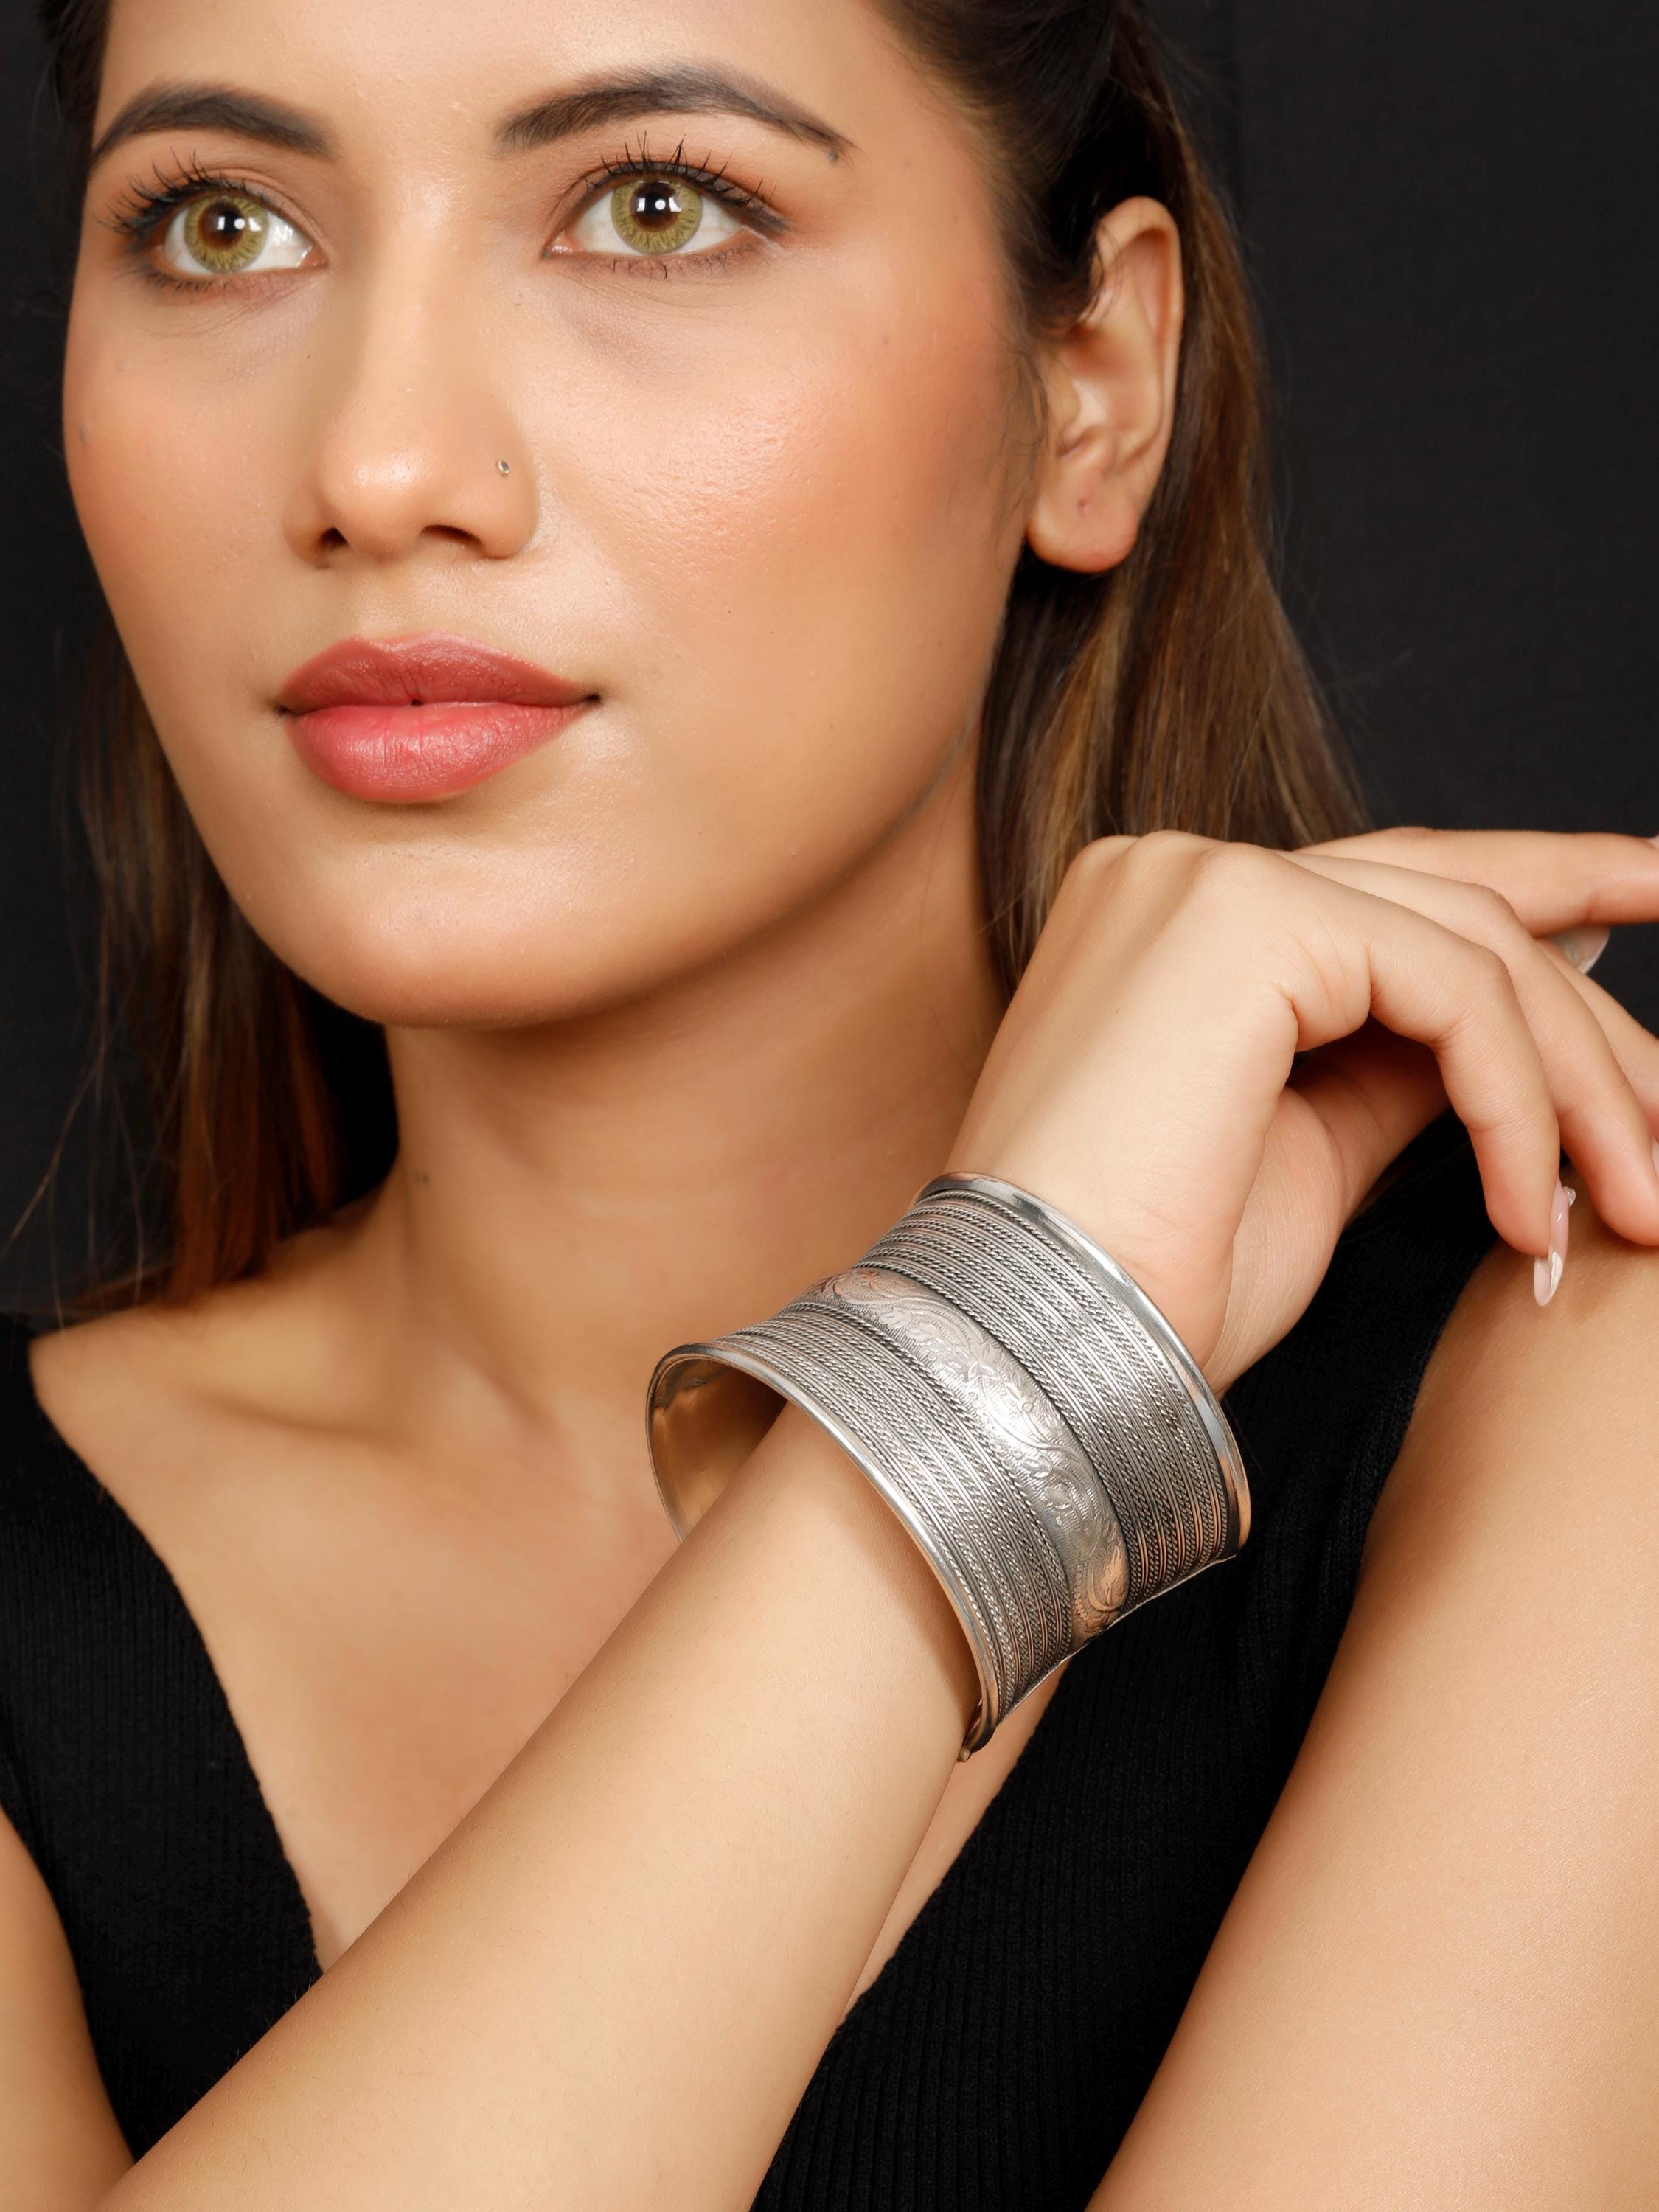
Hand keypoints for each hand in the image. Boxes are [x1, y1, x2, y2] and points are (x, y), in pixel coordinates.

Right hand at [948, 827, 1658, 1391]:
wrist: (1040, 1351)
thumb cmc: (1149, 1287)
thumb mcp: (1314, 1157)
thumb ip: (1406, 1065)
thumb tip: (1529, 1007)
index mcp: (1172, 921)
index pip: (1389, 886)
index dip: (1540, 884)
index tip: (1651, 899)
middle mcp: (1173, 872)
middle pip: (1447, 905)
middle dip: (1587, 1015)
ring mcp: (1200, 881)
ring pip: (1469, 945)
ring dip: (1576, 1085)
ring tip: (1634, 1207)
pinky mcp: (1239, 919)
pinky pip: (1449, 986)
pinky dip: (1516, 1101)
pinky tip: (1529, 1212)